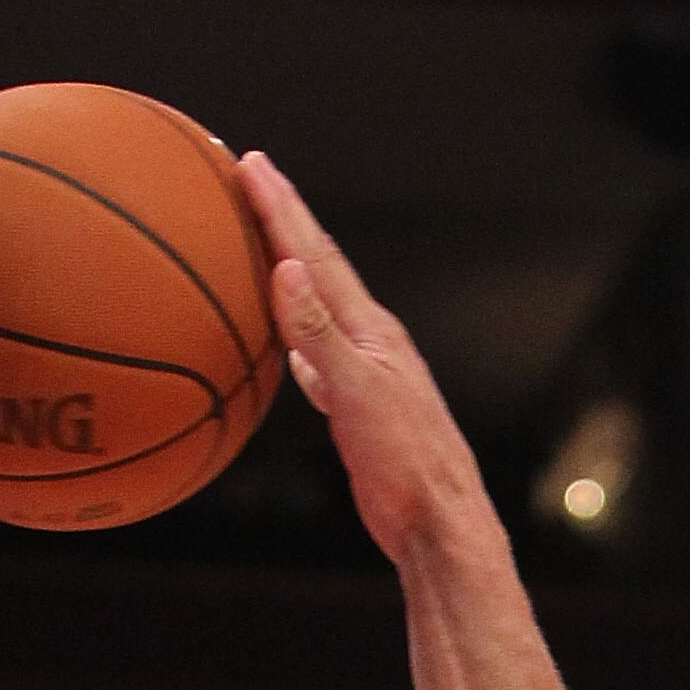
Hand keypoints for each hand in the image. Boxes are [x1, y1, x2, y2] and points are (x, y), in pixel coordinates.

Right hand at [238, 154, 489, 562]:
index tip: (250, 164)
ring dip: (290, 272)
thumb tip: (288, 270)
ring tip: (266, 243)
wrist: (440, 526)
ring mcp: (367, 375)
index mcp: (371, 331)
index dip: (283, 208)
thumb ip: (321, 336)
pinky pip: (317, 358)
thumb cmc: (407, 466)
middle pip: (320, 268)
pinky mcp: (360, 410)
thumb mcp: (360, 396)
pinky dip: (296, 338)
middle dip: (285, 220)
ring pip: (318, 309)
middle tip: (253, 175)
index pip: (317, 255)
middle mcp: (371, 342)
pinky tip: (287, 343)